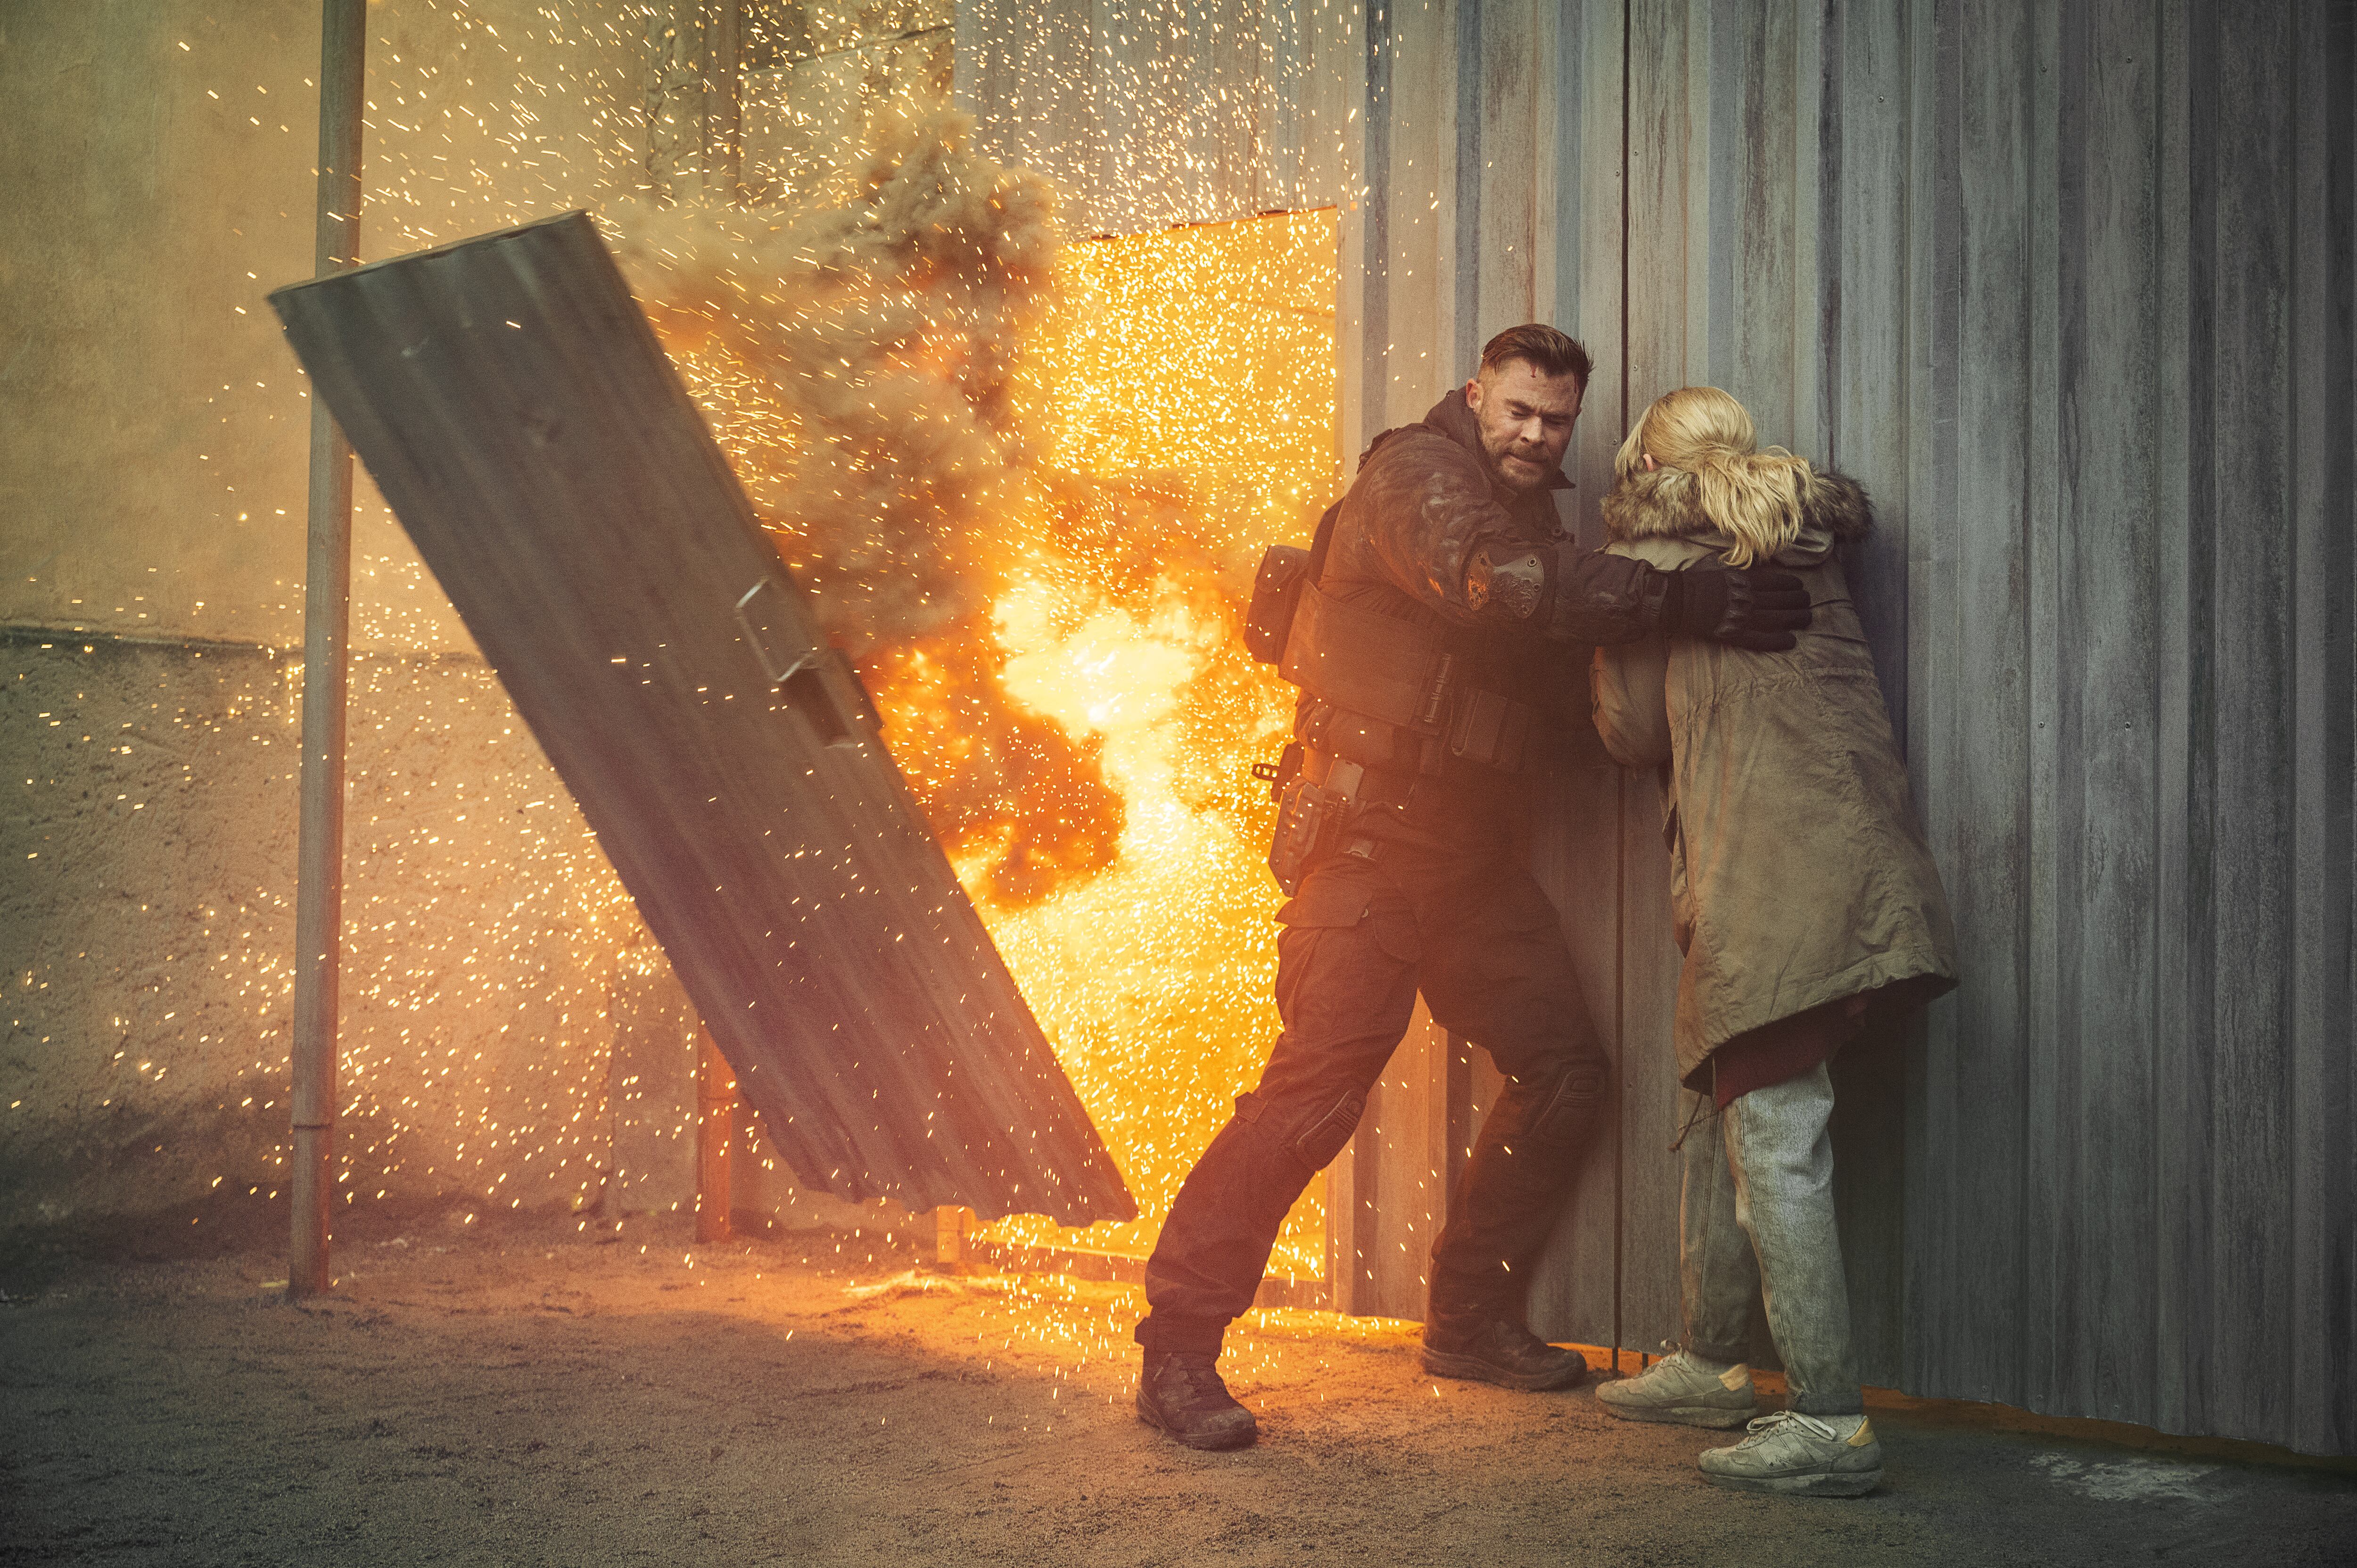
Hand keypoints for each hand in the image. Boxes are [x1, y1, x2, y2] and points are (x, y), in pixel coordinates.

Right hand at [1670, 564, 1811, 649]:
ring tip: (1807, 618)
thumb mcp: (1718, 563)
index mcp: (1744, 579)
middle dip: (1800, 601)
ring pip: (1778, 618)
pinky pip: (1762, 639)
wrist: (1676, 599)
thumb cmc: (1695, 579)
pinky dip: (1778, 640)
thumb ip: (1739, 565)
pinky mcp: (1734, 634)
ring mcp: (1742, 617)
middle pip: (1783, 599)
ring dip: (1796, 618)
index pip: (1777, 581)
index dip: (1792, 584)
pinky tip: (1791, 640)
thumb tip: (1753, 563)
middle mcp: (1748, 597)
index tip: (1800, 586)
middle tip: (1807, 602)